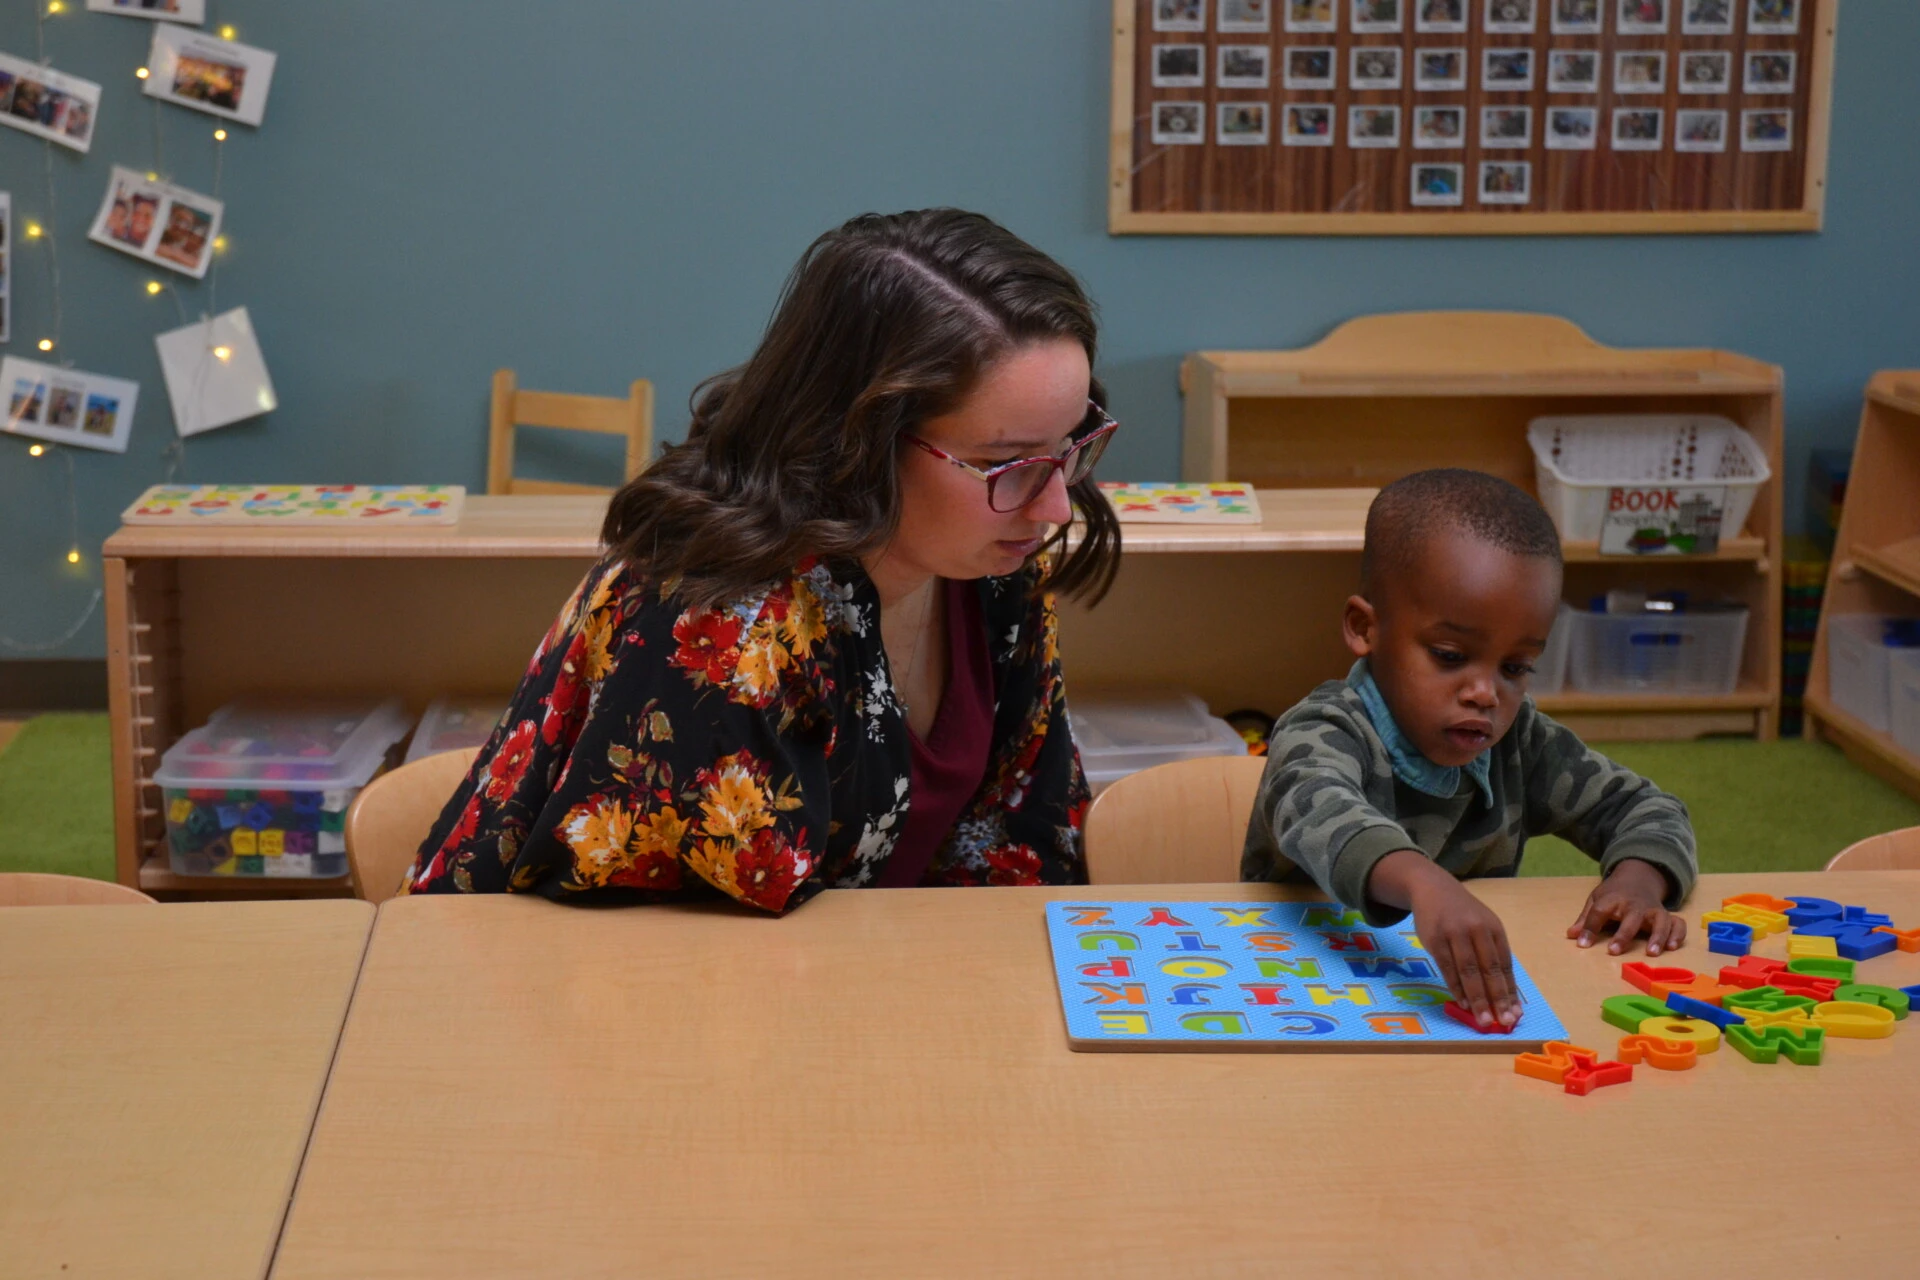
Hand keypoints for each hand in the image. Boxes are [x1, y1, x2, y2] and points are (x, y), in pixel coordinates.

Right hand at [1368, 849, 1520, 1029]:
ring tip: (1484, 1020)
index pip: (1505, 964)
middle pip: (1489, 969)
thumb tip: (1503, 991)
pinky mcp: (1434, 939)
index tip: (1516, 1013)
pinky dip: (1456, 988)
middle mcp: (1476, 930)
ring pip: (1468, 971)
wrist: (1432, 888)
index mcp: (1493, 928)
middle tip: (1505, 1021)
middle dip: (1498, 998)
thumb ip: (1491, 952)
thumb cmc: (1462, 913)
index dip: (1510, 990)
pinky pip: (1447, 968)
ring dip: (1478, 999)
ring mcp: (1454, 934)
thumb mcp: (1482, 924)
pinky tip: (1463, 1003)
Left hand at [1566, 859, 1684, 956]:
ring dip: (1657, 936)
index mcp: (1613, 899)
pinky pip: (1677, 923)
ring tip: (1652, 953)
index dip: (1590, 927)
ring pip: (1660, 920)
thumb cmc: (1614, 894)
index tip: (1583, 944)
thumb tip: (1572, 936)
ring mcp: (1653, 910)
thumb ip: (1586, 918)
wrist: (1638, 877)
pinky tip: (1672, 947)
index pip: (1600, 911)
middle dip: (1623, 934)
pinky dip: (1678, 934)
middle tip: (1614, 951)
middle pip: (1631, 917)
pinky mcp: (1666, 915)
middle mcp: (1635, 905)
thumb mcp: (1596, 899)